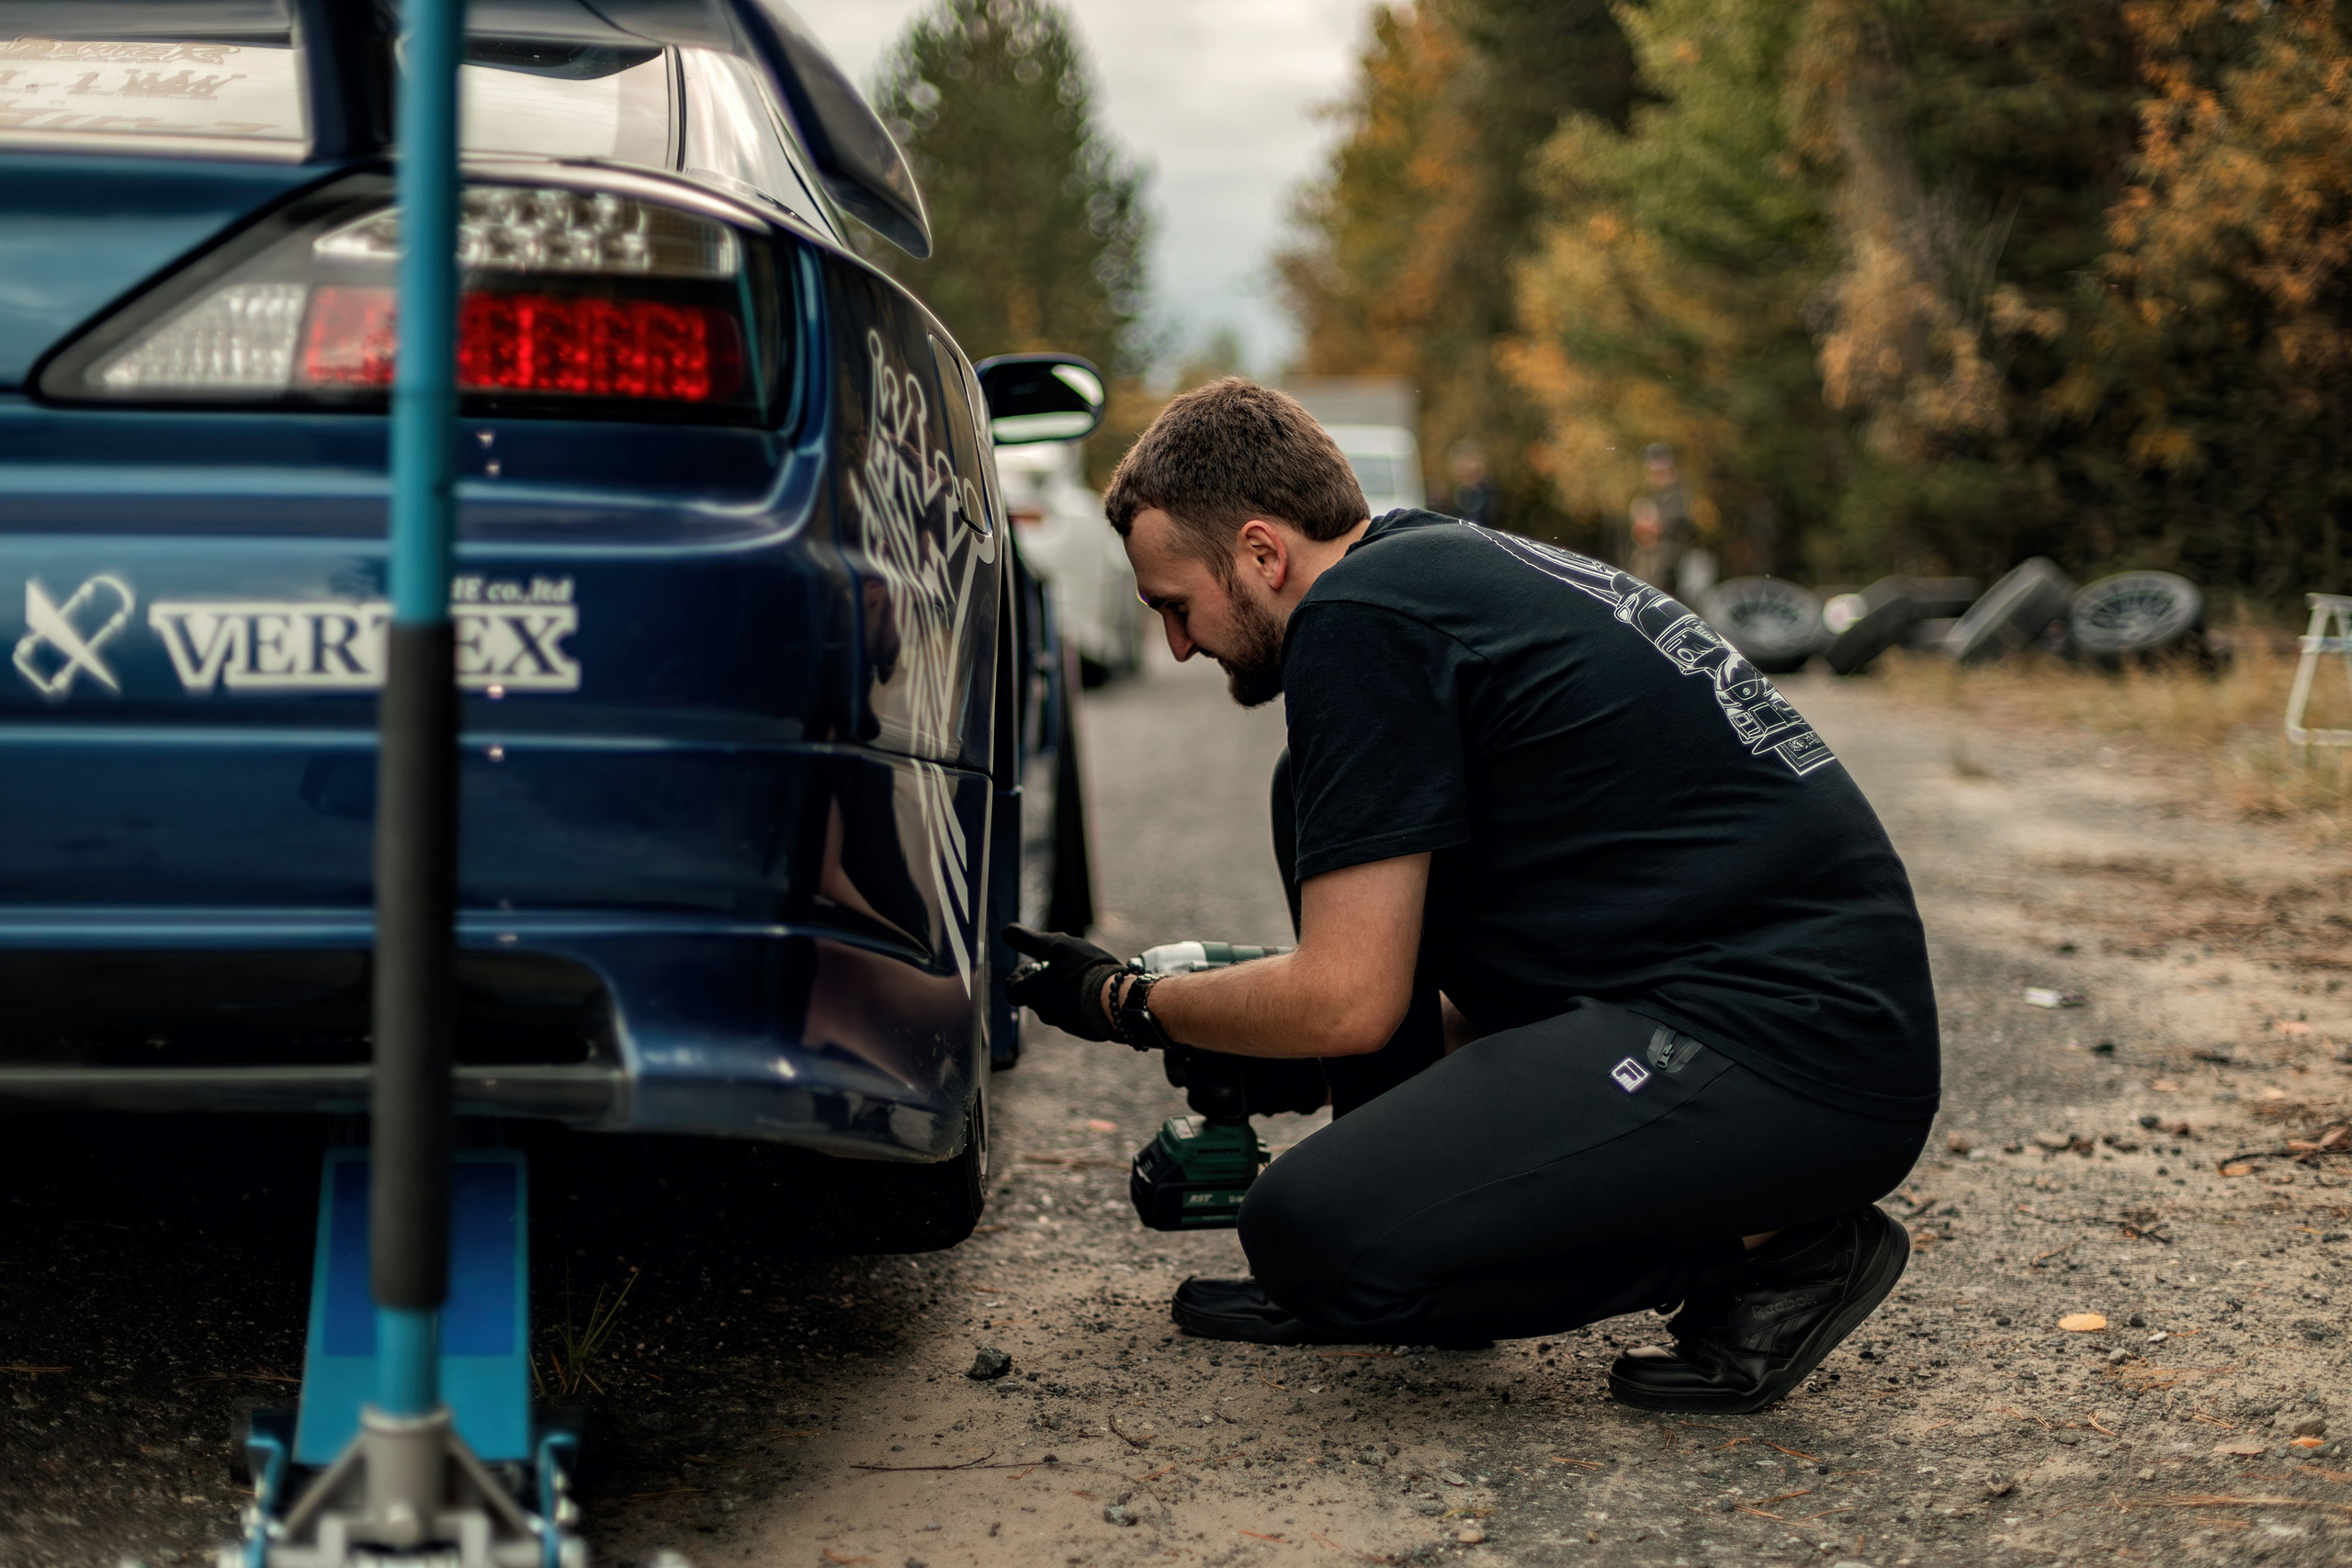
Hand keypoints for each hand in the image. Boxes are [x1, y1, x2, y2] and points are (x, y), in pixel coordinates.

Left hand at [1002, 924, 1125, 1041]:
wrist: (1120, 1000)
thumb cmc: (1085, 970)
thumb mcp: (1056, 946)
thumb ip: (1029, 940)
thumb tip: (1006, 931)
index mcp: (1035, 994)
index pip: (1011, 989)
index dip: (1018, 974)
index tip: (1035, 962)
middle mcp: (1047, 1013)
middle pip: (1035, 997)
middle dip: (1043, 980)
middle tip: (1062, 965)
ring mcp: (1067, 1024)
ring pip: (1056, 1006)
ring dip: (1062, 991)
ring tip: (1082, 975)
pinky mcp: (1086, 1030)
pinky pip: (1076, 1015)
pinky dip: (1079, 1002)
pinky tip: (1096, 989)